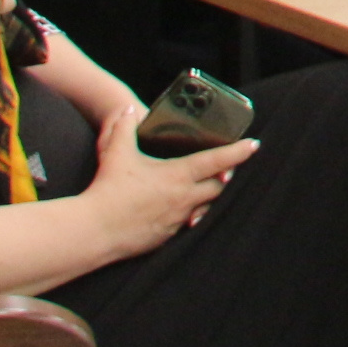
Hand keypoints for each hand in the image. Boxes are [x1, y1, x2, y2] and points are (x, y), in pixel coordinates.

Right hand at [82, 101, 255, 261]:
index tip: (253, 145)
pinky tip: (182, 210)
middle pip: (217, 186)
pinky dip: (190, 214)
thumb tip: (127, 109)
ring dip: (208, 197)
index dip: (237, 152)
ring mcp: (177, 220)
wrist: (94, 231)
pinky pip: (187, 224)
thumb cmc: (107, 191)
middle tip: (226, 169)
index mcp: (177, 176)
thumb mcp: (116, 153)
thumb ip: (124, 128)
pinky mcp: (167, 236)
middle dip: (224, 177)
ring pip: (205, 207)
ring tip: (205, 189)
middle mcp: (184, 198)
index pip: (216, 161)